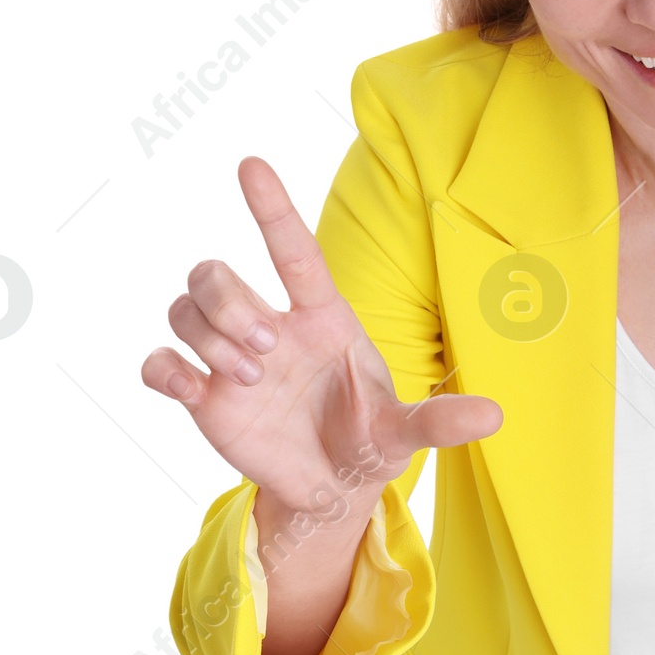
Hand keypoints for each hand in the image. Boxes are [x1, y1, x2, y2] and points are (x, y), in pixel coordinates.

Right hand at [141, 156, 501, 523]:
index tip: (249, 165)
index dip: (272, 209)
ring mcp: (230, 358)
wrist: (331, 488)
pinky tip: (191, 389)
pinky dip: (164, 369)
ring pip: (184, 307)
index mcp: (320, 317)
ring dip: (208, 336)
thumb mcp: (404, 433)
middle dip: (230, 304)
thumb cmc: (368, 439)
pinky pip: (158, 361)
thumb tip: (496, 418)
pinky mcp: (203, 395)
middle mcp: (270, 326)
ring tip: (249, 378)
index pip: (291, 251)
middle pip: (217, 274)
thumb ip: (441, 421)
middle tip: (263, 352)